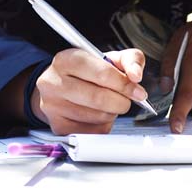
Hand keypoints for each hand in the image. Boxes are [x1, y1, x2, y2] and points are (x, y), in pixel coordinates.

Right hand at [31, 48, 147, 134]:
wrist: (62, 85)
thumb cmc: (88, 71)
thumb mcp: (110, 58)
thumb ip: (130, 60)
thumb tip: (136, 75)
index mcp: (67, 60)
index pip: (102, 73)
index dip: (125, 84)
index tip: (138, 92)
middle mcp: (54, 82)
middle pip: (99, 98)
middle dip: (121, 101)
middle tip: (126, 100)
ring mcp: (53, 106)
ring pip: (98, 117)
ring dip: (112, 113)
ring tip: (108, 104)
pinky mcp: (58, 127)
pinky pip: (92, 132)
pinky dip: (103, 125)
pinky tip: (98, 115)